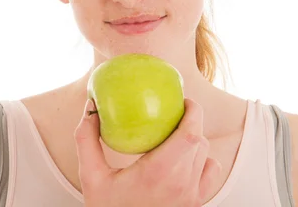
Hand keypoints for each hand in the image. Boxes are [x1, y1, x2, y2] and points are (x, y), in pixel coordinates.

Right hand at [74, 98, 221, 206]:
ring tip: (176, 133)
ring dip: (194, 138)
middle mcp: (182, 184)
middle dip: (191, 120)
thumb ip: (87, 141)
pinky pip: (210, 173)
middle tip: (175, 110)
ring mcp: (192, 196)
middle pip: (200, 140)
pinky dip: (202, 160)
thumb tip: (90, 111)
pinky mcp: (196, 204)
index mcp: (159, 172)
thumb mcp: (91, 177)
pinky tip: (185, 158)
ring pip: (205, 154)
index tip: (183, 100)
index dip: (194, 112)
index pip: (191, 134)